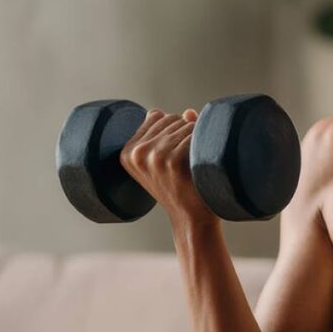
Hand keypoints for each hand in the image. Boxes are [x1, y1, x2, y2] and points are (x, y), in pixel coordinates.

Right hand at [119, 107, 217, 227]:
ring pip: (186, 124)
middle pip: (172, 118)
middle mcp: (137, 153)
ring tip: (196, 161)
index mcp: (128, 152)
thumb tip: (188, 112)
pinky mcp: (173, 160)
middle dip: (186, 131)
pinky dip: (205, 142)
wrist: (192, 219)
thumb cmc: (181, 189)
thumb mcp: (163, 163)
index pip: (155, 115)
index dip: (173, 127)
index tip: (178, 149)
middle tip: (190, 158)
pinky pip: (195, 134)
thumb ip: (168, 134)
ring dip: (197, 137)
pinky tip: (203, 160)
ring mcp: (154, 156)